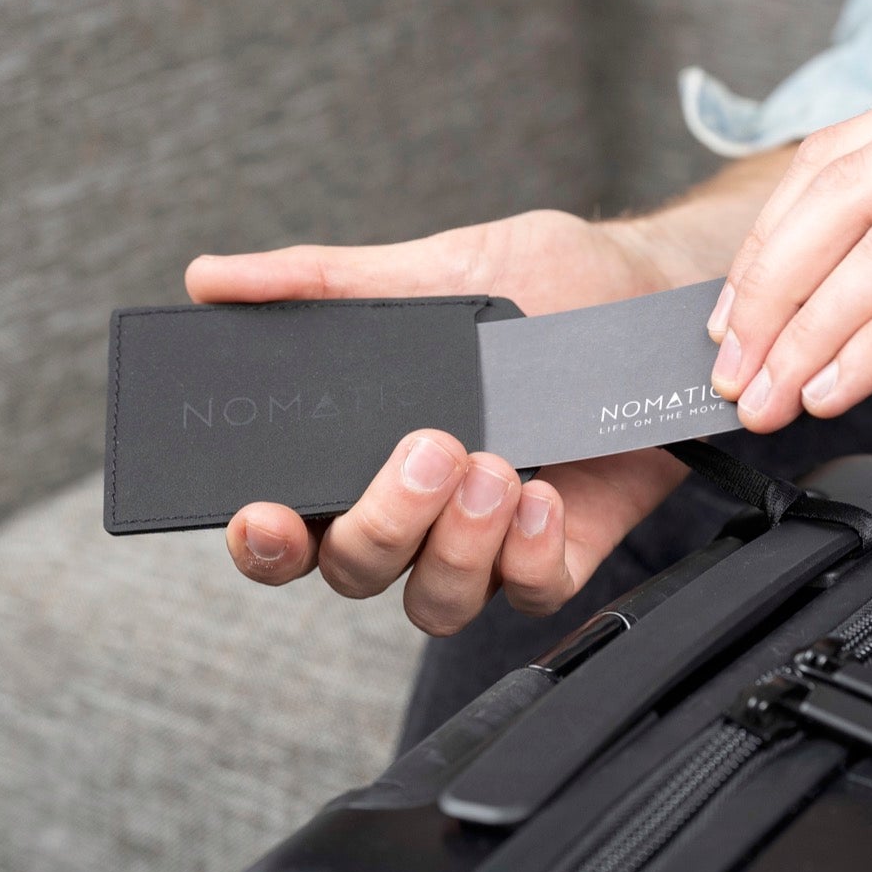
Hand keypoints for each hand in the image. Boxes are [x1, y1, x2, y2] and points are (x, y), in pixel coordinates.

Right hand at [188, 210, 702, 633]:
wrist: (658, 297)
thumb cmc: (547, 284)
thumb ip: (323, 282)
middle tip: (429, 451)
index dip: (265, 542)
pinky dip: (530, 554)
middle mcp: (416, 514)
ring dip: (457, 545)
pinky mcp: (558, 555)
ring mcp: (487, 543)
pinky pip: (528, 595)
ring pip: (435, 602)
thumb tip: (212, 277)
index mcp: (364, 455)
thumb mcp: (434, 269)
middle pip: (355, 571)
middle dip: (383, 522)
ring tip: (496, 466)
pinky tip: (544, 495)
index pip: (292, 527)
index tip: (266, 515)